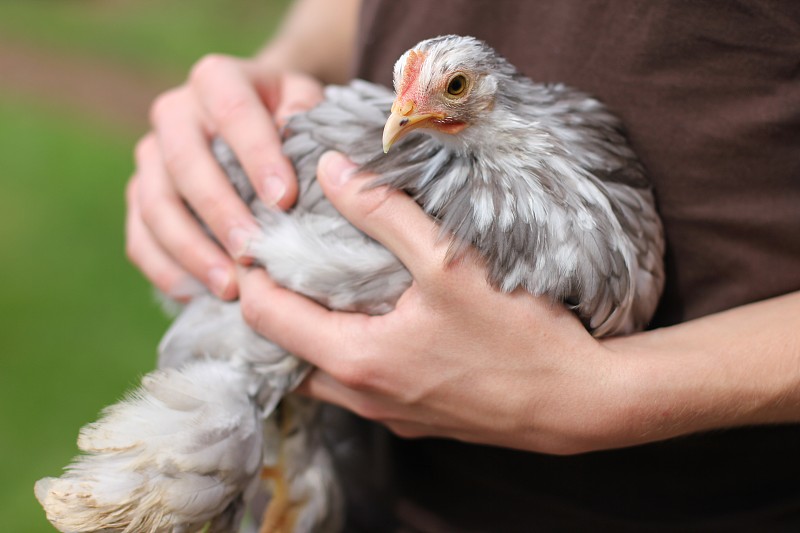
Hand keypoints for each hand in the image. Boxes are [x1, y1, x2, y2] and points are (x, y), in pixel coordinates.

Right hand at [125, 54, 323, 299]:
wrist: (257, 123)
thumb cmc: (290, 119)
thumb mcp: (307, 105)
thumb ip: (308, 118)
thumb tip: (308, 149)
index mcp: (218, 79)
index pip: (234, 112)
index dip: (257, 156)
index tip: (284, 200)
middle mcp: (175, 112)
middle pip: (185, 163)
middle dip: (220, 213)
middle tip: (253, 253)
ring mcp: (151, 155)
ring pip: (155, 205)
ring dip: (190, 250)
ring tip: (229, 287)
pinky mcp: (139, 195)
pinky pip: (139, 235)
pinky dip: (164, 268)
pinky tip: (197, 294)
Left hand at [237, 152, 636, 454]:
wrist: (581, 402)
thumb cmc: (519, 336)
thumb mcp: (448, 262)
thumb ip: (383, 213)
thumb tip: (331, 170)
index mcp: (357, 359)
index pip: (266, 316)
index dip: (251, 274)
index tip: (255, 239)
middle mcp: (362, 398)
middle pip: (286, 352)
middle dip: (275, 307)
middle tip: (287, 262)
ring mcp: (390, 416)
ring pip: (323, 374)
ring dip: (313, 333)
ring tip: (327, 287)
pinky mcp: (416, 421)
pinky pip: (360, 387)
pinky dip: (349, 353)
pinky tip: (378, 323)